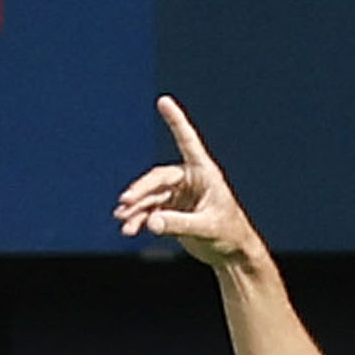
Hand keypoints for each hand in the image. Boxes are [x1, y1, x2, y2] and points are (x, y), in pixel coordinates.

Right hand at [114, 96, 259, 267]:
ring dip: (136, 209)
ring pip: (151, 197)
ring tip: (124, 221)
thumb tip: (151, 221)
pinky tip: (130, 229)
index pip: (187, 142)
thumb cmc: (228, 235)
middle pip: (158, 178)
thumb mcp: (206, 228)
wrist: (231, 254)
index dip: (176, 121)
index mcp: (204, 173)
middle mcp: (189, 180)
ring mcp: (178, 196)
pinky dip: (139, 219)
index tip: (163, 101)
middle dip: (141, 191)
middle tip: (126, 202)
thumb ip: (178, 224)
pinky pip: (150, 211)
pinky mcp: (171, 211)